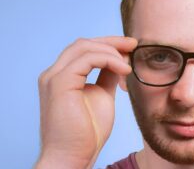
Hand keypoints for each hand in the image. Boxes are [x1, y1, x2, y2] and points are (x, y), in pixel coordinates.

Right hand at [35, 36, 136, 168]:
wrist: (74, 156)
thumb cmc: (87, 132)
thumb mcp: (102, 96)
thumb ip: (107, 77)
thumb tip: (119, 62)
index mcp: (63, 76)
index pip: (84, 49)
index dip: (108, 44)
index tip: (130, 46)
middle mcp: (55, 73)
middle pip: (84, 43)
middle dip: (111, 41)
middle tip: (133, 45)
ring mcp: (54, 77)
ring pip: (84, 46)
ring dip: (111, 50)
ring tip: (129, 64)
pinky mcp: (60, 83)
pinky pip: (87, 59)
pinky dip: (108, 59)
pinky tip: (123, 70)